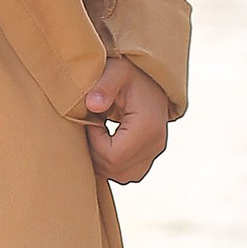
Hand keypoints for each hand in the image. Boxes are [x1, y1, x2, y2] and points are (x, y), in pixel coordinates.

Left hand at [81, 56, 168, 183]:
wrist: (151, 76)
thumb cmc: (130, 72)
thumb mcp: (116, 71)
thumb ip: (103, 86)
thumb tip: (92, 106)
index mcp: (147, 126)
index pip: (112, 156)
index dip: (94, 143)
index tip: (91, 120)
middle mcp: (155, 144)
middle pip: (115, 169)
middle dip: (94, 152)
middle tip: (91, 126)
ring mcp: (155, 152)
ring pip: (120, 176)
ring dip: (102, 160)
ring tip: (98, 133)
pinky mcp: (150, 156)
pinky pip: (127, 173)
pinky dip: (112, 163)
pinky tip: (106, 141)